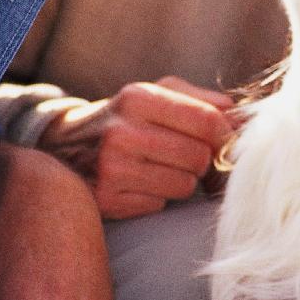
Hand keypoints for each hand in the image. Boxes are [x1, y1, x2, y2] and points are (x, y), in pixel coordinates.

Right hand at [39, 75, 235, 218]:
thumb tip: (237, 115)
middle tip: (184, 157)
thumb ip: (199, 99)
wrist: (62, 147)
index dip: (223, 136)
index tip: (219, 142)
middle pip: (200, 157)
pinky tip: (137, 184)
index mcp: (138, 98)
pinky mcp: (107, 199)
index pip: (209, 121)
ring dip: (180, 181)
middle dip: (200, 161)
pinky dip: (156, 198)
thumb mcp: (154, 94)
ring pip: (184, 185)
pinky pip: (159, 205)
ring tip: (157, 168)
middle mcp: (122, 131)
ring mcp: (111, 168)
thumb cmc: (124, 119)